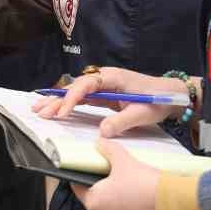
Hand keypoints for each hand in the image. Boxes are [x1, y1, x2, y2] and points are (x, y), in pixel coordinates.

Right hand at [33, 66, 190, 134]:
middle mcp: (104, 78)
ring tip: (39, 109)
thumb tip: (102, 132)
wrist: (171, 95)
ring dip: (58, 101)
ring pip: (76, 93)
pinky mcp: (104, 94)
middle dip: (56, 99)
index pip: (85, 86)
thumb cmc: (158, 100)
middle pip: (76, 88)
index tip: (61, 113)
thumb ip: (122, 122)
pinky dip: (68, 104)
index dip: (71, 99)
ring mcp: (103, 86)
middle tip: (39, 111)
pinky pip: (82, 98)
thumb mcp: (141, 113)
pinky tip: (57, 110)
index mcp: (112, 77)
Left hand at [71, 140, 162, 209]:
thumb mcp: (124, 160)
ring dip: (117, 206)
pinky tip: (140, 206)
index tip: (91, 172)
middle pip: (96, 203)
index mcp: (93, 202)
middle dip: (104, 192)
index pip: (79, 188)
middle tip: (116, 180)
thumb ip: (108, 150)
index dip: (84, 178)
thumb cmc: (144, 184)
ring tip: (130, 193)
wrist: (173, 207)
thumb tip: (99, 142)